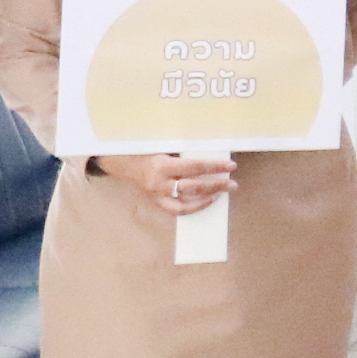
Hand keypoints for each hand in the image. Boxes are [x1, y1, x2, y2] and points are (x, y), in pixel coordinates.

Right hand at [96, 153, 238, 214]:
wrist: (124, 164)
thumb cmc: (147, 151)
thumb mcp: (164, 147)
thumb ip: (183, 153)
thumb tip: (211, 155)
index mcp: (162, 165)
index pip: (194, 167)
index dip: (214, 167)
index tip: (230, 166)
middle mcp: (160, 183)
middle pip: (194, 186)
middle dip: (216, 185)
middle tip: (232, 183)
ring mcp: (158, 195)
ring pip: (187, 201)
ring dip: (208, 197)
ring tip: (223, 192)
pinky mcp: (157, 203)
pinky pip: (178, 210)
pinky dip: (195, 207)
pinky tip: (207, 201)